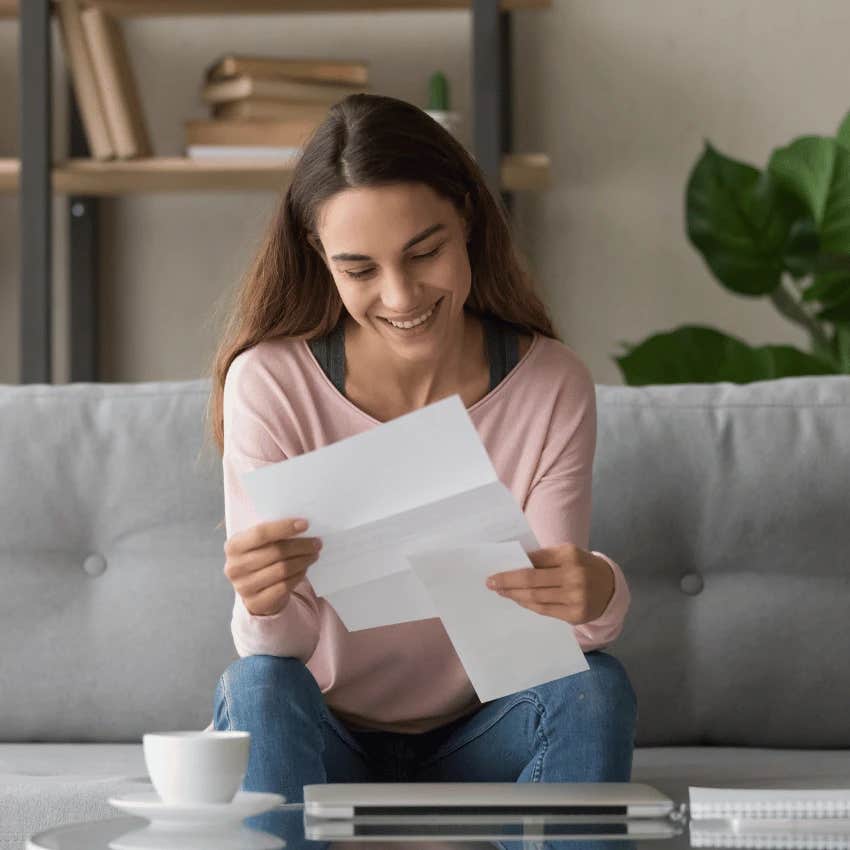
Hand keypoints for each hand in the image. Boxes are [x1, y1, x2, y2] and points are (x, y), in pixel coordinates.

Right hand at [223, 517, 321, 615]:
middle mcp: (235, 567)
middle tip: (317, 542)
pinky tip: (305, 568)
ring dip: (303, 560)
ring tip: (314, 554)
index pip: (261, 533)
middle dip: (300, 546)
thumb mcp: (257, 544)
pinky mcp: (256, 602)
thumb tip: (302, 525)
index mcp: (233, 546)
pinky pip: (284, 586)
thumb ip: (272, 534)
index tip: (305, 524)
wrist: (253, 589)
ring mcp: (244, 586)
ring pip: (282, 569)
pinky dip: (298, 575)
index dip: (284, 528)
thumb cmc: (259, 558)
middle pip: (275, 552)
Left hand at [486, 543, 614, 623]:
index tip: (495, 569)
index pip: (534, 559)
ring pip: (535, 597)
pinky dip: (528, 605)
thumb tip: (512, 564)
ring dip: (514, 595)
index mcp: (569, 554)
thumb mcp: (566, 554)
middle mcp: (574, 575)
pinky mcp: (576, 614)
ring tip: (501, 592)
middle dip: (507, 582)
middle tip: (490, 583)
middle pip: (531, 580)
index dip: (513, 566)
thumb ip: (543, 558)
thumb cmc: (580, 566)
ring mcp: (576, 597)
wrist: (610, 586)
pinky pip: (544, 610)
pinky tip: (518, 600)